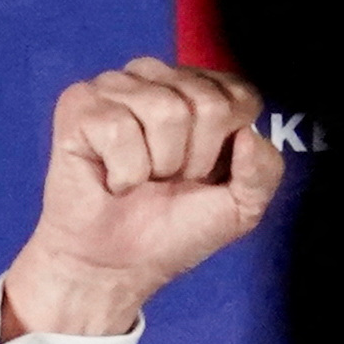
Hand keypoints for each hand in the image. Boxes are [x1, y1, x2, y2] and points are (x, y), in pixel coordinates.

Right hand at [0, 59, 280, 337]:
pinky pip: (119, 128)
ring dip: (157, 165)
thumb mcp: (241, 207)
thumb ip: (265, 171)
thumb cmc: (172, 228)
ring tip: (140, 178)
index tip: (204, 174)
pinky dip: (123, 171)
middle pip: (207, 102)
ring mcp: (115, 85)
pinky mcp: (78, 104)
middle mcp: (158, 77)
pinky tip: (111, 178)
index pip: (240, 94)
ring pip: (166, 110)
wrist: (117, 266)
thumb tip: (248, 133)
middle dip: (194, 159)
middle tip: (167, 180)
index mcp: (199, 89)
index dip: (228, 146)